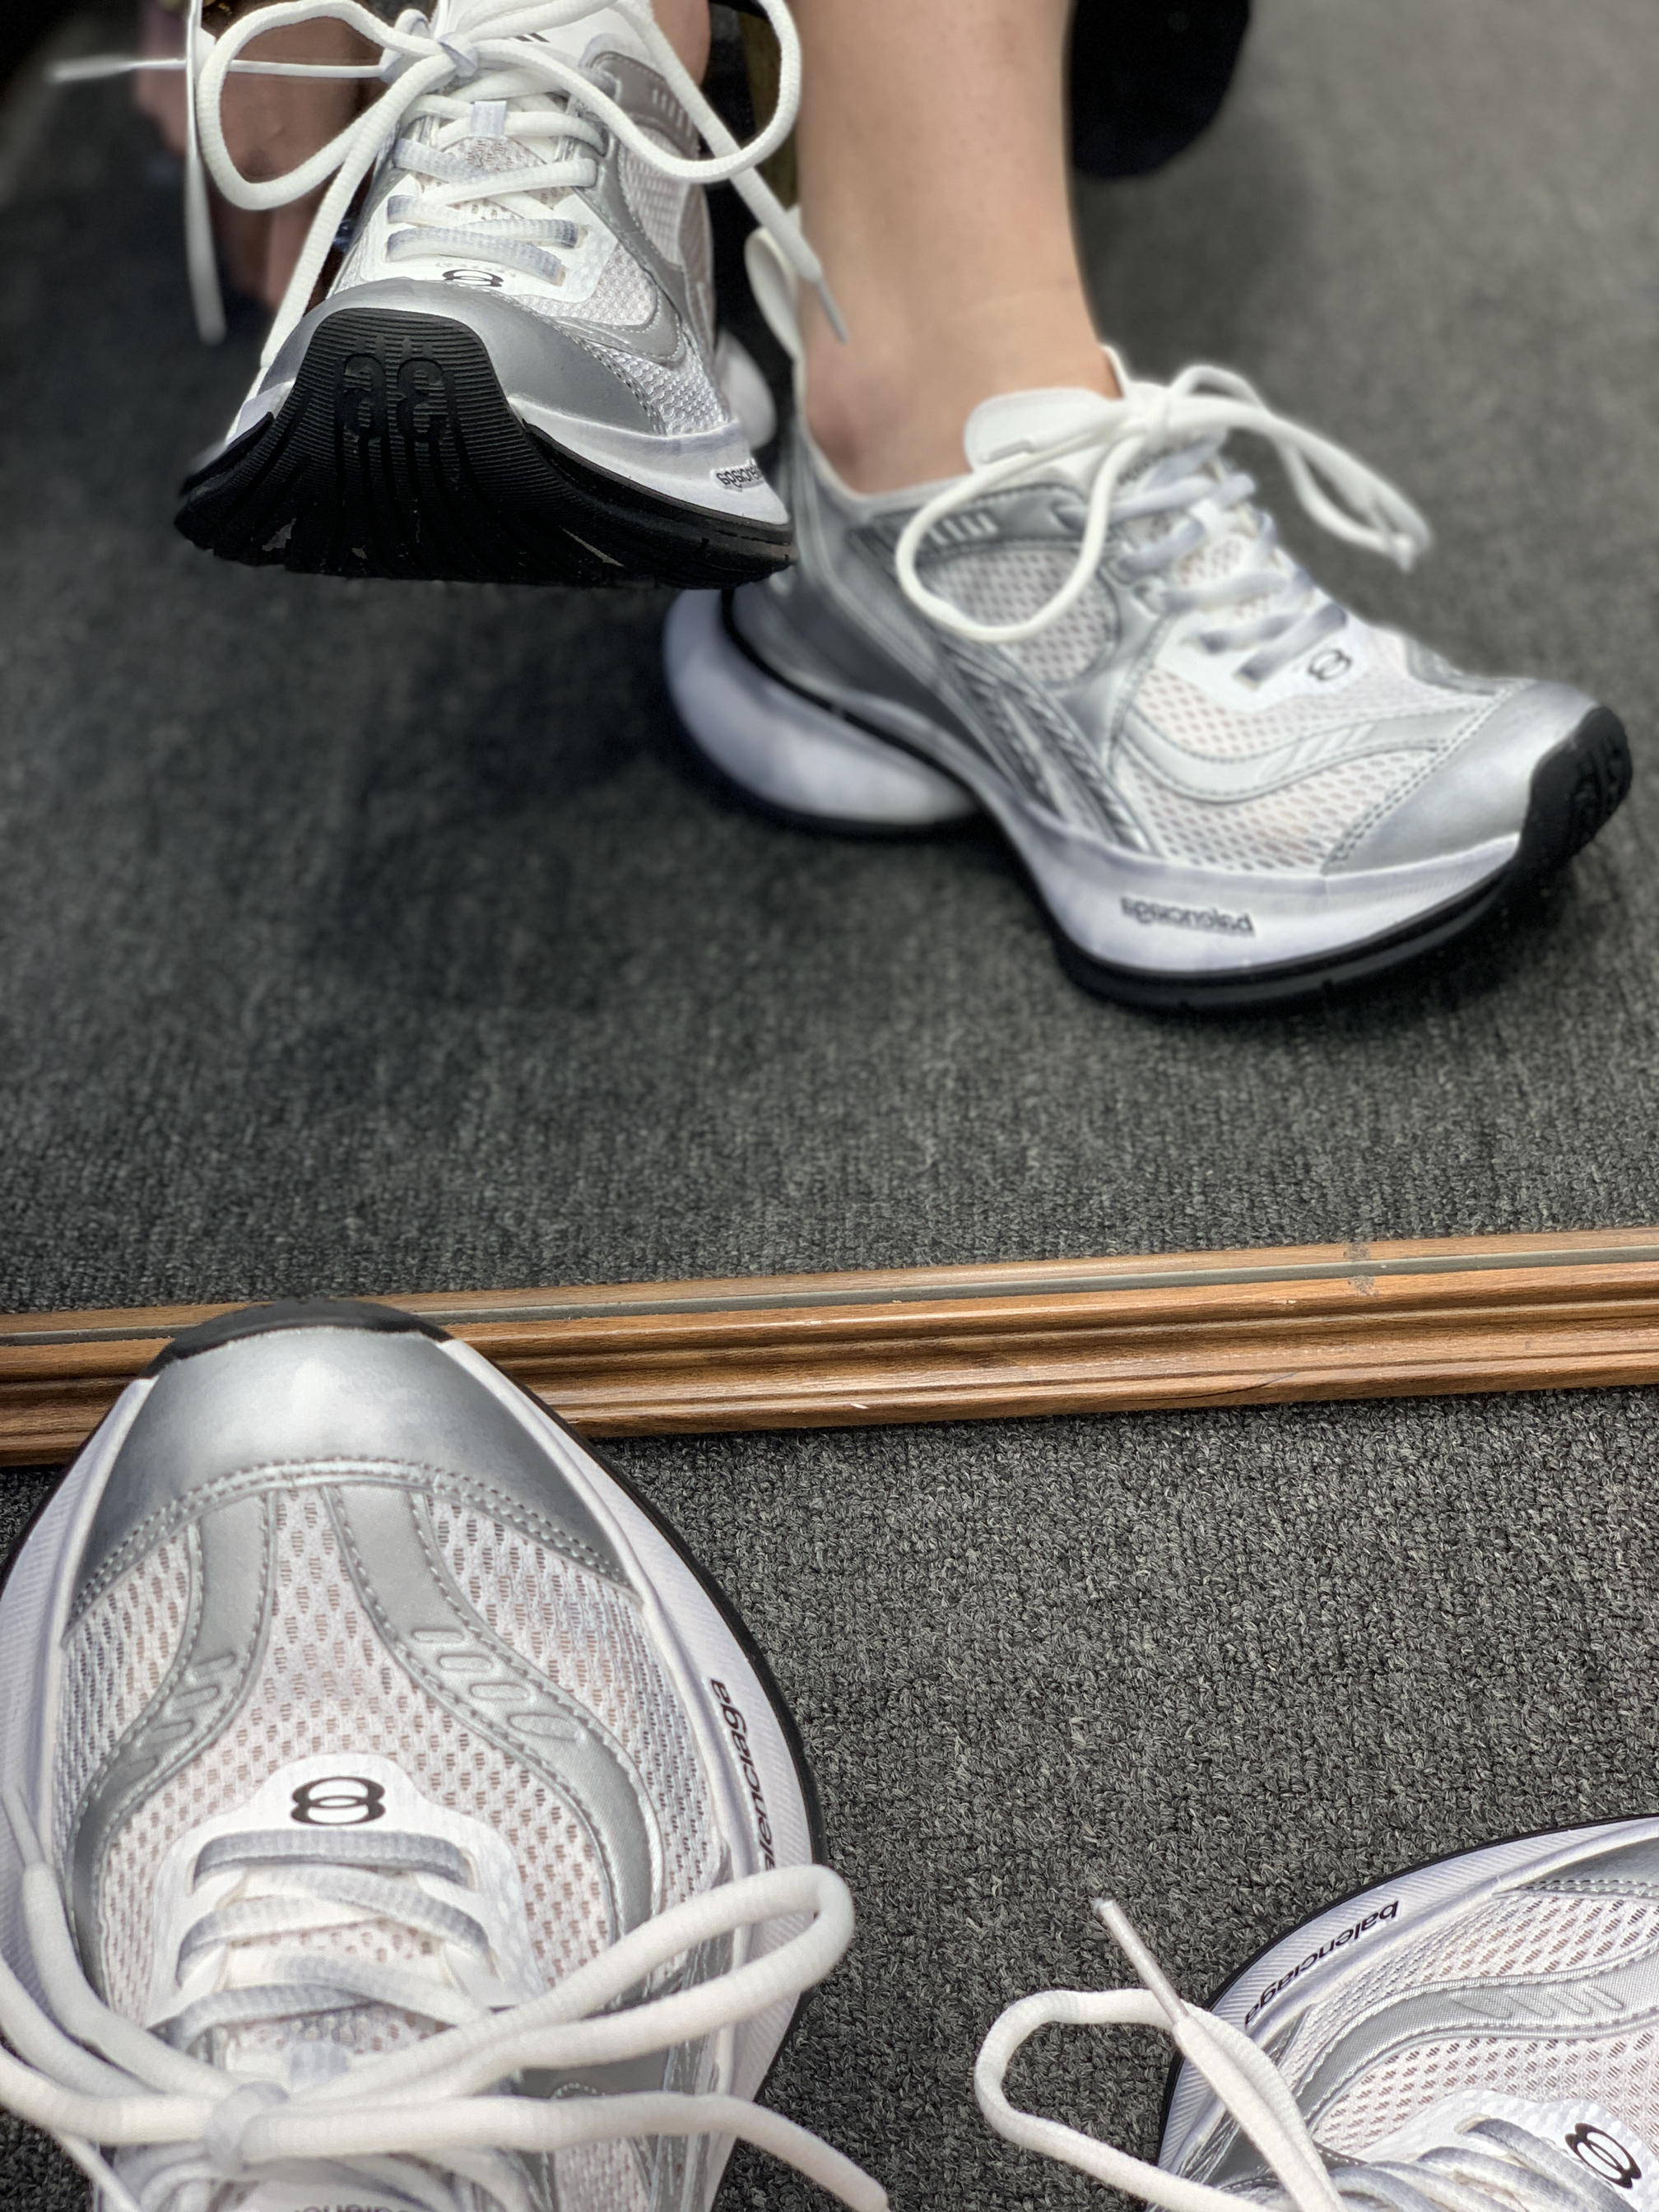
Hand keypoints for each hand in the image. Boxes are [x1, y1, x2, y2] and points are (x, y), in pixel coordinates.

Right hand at [134, 0, 378, 311]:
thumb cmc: (314, 18)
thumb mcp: (363, 87)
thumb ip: (363, 156)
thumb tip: (369, 205)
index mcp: (293, 177)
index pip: (297, 271)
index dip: (308, 300)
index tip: (318, 316)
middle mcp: (238, 176)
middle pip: (249, 261)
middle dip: (271, 274)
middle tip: (289, 277)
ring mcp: (193, 148)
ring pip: (220, 216)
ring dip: (243, 226)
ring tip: (265, 218)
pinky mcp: (165, 116)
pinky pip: (192, 157)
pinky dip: (213, 160)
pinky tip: (233, 134)